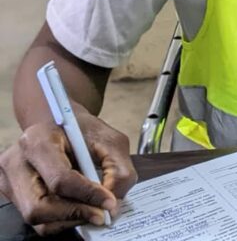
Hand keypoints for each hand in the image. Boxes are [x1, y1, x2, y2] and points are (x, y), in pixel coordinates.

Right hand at [0, 112, 136, 235]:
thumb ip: (118, 170)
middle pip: (39, 207)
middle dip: (75, 214)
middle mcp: (15, 162)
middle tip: (101, 214)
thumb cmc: (83, 131)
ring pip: (37, 218)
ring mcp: (9, 180)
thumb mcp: (110, 140)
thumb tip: (113, 204)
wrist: (58, 125)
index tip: (109, 203)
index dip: (88, 195)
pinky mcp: (12, 194)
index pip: (60, 179)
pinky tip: (78, 207)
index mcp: (37, 140)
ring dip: (70, 219)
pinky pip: (38, 219)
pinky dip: (62, 219)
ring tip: (91, 209)